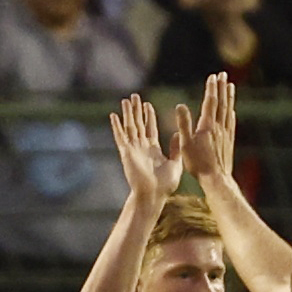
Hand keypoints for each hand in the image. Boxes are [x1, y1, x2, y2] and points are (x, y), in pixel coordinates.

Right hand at [109, 93, 184, 209]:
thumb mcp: (175, 164)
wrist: (153, 195)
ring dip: (128, 113)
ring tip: (126, 100)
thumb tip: (178, 134)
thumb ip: (176, 148)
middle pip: (138, 124)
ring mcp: (133, 150)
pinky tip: (113, 116)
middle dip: (137, 110)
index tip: (147, 104)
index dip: (149, 116)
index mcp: (153, 149)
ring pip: (129, 127)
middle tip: (135, 96)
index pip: (150, 128)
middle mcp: (142, 147)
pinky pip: (120, 137)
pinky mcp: (126, 153)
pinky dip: (116, 126)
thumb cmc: (165, 185)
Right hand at [180, 72, 234, 182]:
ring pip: (227, 110)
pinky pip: (231, 123)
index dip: (211, 88)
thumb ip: (183, 124)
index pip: (210, 102)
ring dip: (228, 97)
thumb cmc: (198, 164)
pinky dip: (230, 112)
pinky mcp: (229, 142)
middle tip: (223, 74)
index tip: (213, 76)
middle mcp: (219, 127)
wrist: (216, 179)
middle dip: (221, 88)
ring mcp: (225, 134)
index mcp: (207, 126)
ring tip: (230, 86)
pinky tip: (231, 110)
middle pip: (221, 103)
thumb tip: (180, 106)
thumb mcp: (186, 144)